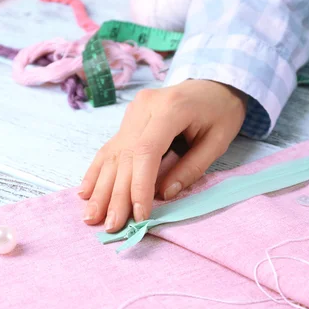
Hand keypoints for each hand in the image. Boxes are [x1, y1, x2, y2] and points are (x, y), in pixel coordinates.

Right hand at [79, 80, 246, 230]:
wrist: (215, 82)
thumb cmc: (221, 112)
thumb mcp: (218, 140)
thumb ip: (192, 167)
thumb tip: (165, 195)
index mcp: (170, 109)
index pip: (146, 152)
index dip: (139, 186)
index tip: (139, 214)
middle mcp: (144, 107)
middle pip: (125, 156)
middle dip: (116, 194)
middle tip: (111, 226)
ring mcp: (133, 111)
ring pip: (113, 154)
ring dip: (101, 188)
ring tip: (91, 217)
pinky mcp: (129, 119)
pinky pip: (111, 147)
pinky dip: (98, 171)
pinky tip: (86, 192)